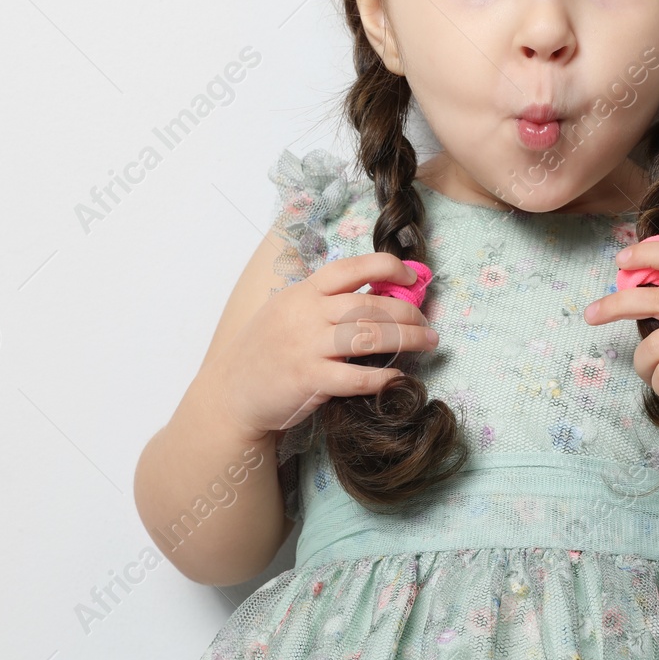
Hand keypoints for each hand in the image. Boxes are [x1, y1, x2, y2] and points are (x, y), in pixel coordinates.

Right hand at [205, 252, 440, 442]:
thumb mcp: (289, 310)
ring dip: (407, 339)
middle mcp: (307, 314)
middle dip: (408, 313)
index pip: (351, 268)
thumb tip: (379, 295)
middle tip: (428, 323)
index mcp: (304, 292)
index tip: (412, 279)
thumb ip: (325, 302)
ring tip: (428, 343)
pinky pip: (356, 377)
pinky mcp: (309, 379)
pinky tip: (398, 378)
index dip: (388, 268)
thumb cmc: (266, 349)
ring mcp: (307, 346)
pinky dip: (382, 377)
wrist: (231, 391)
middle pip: (370, 305)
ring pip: (369, 336)